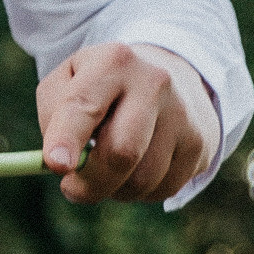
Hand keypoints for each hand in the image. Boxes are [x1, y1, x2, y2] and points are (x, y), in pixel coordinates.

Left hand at [37, 44, 212, 206]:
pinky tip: (137, 168)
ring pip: (142, 179)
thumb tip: (60, 165)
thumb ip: (54, 118)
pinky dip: (140, 192)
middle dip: (90, 183)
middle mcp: (154, 83)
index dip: (67, 138)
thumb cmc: (102, 86)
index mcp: (113, 61)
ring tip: (109, 169)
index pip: (84, 105)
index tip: (56, 165)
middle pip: (121, 152)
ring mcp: (183, 114)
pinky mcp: (200, 143)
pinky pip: (162, 189)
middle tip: (72, 189)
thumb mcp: (69, 82)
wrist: (168, 73)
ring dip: (115, 190)